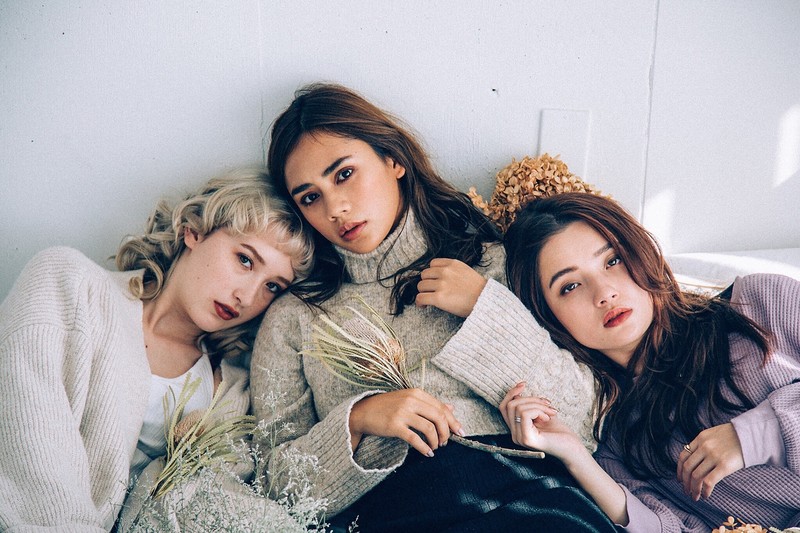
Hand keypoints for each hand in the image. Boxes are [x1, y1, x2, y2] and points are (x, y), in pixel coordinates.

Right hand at [349, 388, 463, 456]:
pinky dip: (424, 448)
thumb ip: (430, 404)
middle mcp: (411, 401)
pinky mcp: (395, 426)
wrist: (362, 412)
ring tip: (435, 447)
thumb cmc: (387, 407)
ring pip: (429, 428)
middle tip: (446, 442)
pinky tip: (427, 453)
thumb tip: (451, 407)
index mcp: (416, 393)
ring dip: (436, 441)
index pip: (441, 408)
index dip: (453, 421)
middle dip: (446, 432)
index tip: (460, 432)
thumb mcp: (409, 400)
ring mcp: (402, 413)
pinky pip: (415, 439)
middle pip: (439, 417)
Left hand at [415, 258, 486, 316]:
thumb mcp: (466, 271)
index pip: (432, 264)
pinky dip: (419, 302)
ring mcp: (441, 284)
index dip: (431, 273)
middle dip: (426, 283)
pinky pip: (420, 298)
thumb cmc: (479, 290)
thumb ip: (453, 271)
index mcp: (453, 264)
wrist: (486, 301)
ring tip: (427, 299)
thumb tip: (440, 277)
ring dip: (423, 292)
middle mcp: (445, 272)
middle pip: (424, 275)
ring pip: (421, 286)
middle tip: (430, 291)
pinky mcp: (439, 298)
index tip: (433, 281)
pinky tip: (423, 306)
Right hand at [499, 382, 583, 461]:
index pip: (504, 407)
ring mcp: (520, 438)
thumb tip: (518, 392)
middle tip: (547, 403)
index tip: (523, 384)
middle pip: (511, 405)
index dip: (511, 393)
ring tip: (551, 412)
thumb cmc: (560, 432)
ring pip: (518, 408)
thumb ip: (529, 405)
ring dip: (538, 405)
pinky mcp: (527, 439)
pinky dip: (538, 411)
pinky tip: (548, 418)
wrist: (573, 449)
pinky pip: (525, 414)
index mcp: (517, 429)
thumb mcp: (542, 413)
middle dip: (531, 399)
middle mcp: (515, 435)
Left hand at [677, 422, 744, 500]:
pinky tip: (706, 495)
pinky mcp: (724, 466)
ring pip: (696, 476)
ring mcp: (713, 456)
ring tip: (695, 496)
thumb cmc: (734, 436)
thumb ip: (703, 444)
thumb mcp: (714, 434)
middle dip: (685, 482)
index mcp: (700, 438)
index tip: (680, 479)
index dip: (679, 470)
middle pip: (687, 467)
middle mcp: (704, 447)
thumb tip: (695, 461)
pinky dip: (705, 490)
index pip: (683, 456)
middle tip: (686, 491)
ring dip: (693, 489)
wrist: (752, 434)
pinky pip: (709, 481)